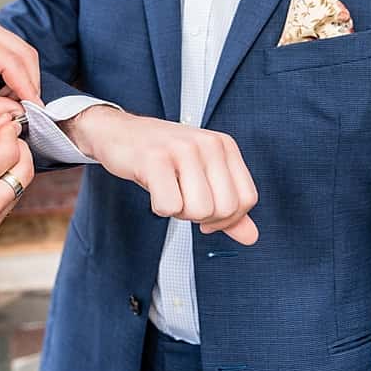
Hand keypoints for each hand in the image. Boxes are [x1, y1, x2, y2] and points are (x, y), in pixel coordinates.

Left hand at [0, 17, 42, 115]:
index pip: (11, 62)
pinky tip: (7, 90)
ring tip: (10, 101)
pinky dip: (19, 75)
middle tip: (24, 109)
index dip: (26, 87)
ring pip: (25, 54)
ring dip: (25, 80)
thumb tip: (15, 111)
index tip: (34, 109)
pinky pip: (18, 54)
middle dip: (29, 85)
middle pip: (24, 55)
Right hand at [68, 105, 258, 244]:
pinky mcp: (155, 159)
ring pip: (199, 209)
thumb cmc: (162, 158)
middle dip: (201, 218)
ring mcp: (182, 150)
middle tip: (183, 203)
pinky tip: (154, 191)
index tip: (206, 216)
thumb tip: (251, 237)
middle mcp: (209, 145)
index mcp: (225, 147)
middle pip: (224, 209)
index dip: (227, 219)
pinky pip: (169, 205)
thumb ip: (228, 209)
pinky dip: (160, 208)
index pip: (246, 199)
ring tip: (169, 194)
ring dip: (180, 213)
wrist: (120, 133)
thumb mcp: (201, 178)